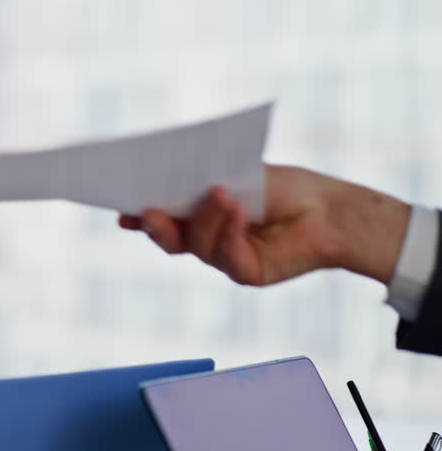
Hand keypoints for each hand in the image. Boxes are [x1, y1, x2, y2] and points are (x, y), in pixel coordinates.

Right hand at [119, 165, 409, 286]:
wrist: (330, 209)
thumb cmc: (284, 188)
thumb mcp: (234, 177)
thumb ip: (199, 184)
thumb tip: (161, 178)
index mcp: (198, 214)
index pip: (162, 217)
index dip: (138, 215)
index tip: (120, 209)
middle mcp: (207, 239)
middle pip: (169, 239)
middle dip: (156, 226)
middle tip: (147, 211)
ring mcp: (224, 258)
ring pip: (197, 245)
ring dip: (205, 218)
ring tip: (219, 192)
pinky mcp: (246, 273)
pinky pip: (226, 255)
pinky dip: (228, 230)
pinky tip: (235, 208)